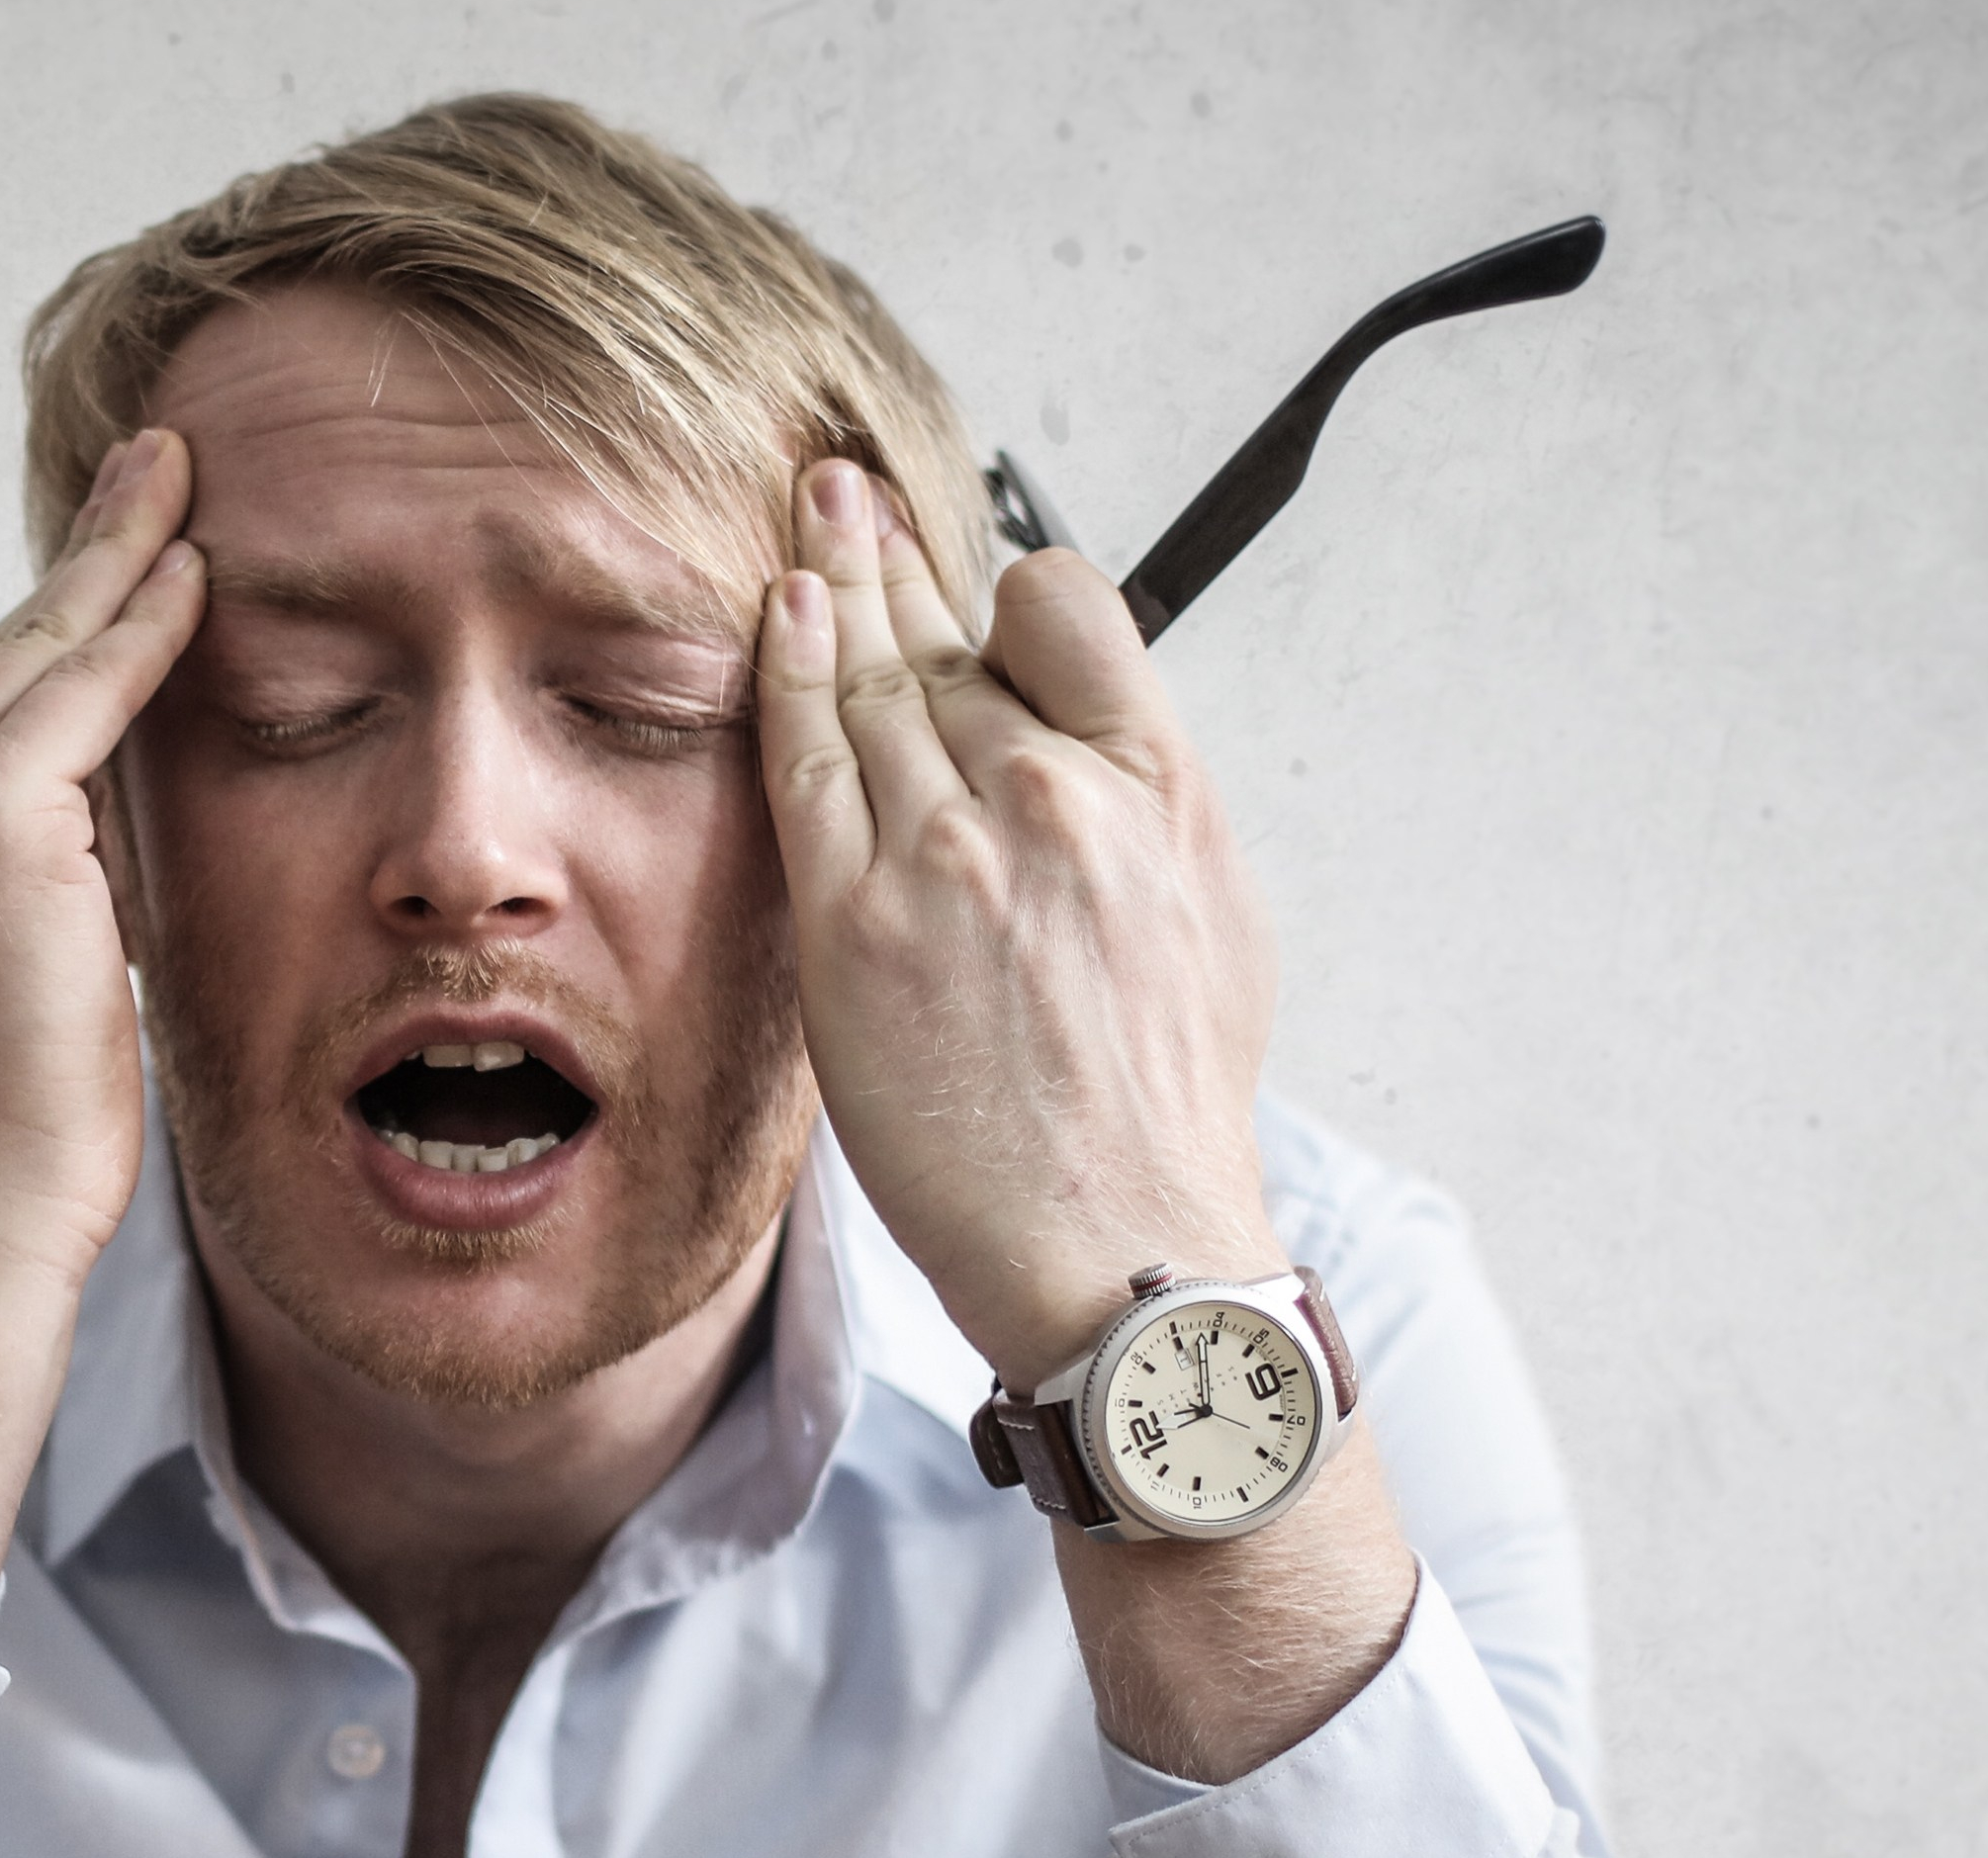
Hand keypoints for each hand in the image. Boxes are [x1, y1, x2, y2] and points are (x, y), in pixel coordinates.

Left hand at [753, 458, 1285, 1386]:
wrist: (1121, 1239)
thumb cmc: (1164, 1105)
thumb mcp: (1211, 919)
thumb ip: (1141, 806)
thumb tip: (1086, 742)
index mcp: (1150, 787)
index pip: (1064, 611)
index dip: (1010, 595)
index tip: (976, 596)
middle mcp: (1049, 796)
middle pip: (948, 639)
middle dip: (889, 554)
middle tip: (845, 489)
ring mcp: (945, 853)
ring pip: (870, 680)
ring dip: (830, 587)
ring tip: (806, 520)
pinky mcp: (855, 921)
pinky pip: (805, 761)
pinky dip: (786, 672)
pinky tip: (775, 611)